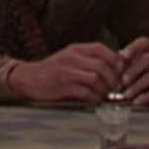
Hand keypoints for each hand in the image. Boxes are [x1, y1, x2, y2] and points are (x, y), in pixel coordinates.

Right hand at [5, 43, 123, 104]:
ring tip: (105, 94)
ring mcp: (67, 72)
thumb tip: (114, 63)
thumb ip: (87, 58)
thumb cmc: (52, 69)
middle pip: (101, 65)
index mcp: (75, 49)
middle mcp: (71, 58)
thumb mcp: (69, 57)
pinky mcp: (63, 87)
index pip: (100, 48)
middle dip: (113, 78)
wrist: (28, 78)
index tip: (121, 69)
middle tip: (116, 86)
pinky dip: (94, 98)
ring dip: (104, 89)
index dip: (114, 59)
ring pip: (96, 79)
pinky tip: (94, 99)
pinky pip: (86, 92)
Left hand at [118, 37, 148, 106]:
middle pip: (148, 59)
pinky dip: (147, 96)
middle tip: (123, 81)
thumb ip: (127, 62)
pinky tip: (138, 101)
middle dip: (133, 70)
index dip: (133, 48)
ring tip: (127, 94)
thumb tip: (114, 67)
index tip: (123, 56)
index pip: (144, 43)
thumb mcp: (139, 61)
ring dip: (138, 86)